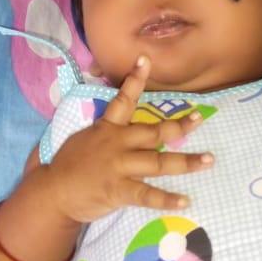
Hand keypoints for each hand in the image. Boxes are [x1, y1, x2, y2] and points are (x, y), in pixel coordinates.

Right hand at [45, 56, 213, 222]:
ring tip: (209, 160)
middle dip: (178, 126)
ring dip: (187, 162)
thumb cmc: (68, 165)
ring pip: (159, 163)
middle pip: (153, 133)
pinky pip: (148, 195)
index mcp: (107, 129)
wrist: (52, 192)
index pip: (123, 100)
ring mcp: (119, 167)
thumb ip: (106, 129)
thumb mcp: (85, 138)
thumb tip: (120, 118)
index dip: (135, 80)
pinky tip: (185, 200)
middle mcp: (116, 144)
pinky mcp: (119, 190)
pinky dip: (167, 199)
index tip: (146, 60)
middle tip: (199, 119)